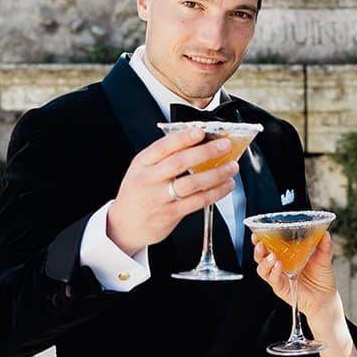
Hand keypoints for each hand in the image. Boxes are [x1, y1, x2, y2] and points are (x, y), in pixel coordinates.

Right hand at [107, 127, 238, 254]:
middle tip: (225, 146)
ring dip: (216, 174)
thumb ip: (163, 158)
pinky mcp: (170, 214)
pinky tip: (226, 186)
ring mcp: (159, 198)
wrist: (124, 226)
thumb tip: (197, 142)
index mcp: (141, 163)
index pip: (163, 146)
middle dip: (206, 152)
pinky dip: (215, 192)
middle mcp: (148, 179)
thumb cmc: (138, 193)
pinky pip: (197, 201)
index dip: (183, 138)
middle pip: (180, 162)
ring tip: (232, 167)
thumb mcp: (141, 170)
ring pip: (192, 183)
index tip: (201, 131)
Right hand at [252, 231, 343, 335]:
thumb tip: (325, 233)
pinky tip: (278, 265)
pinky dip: (274, 272)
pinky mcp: (281, 287)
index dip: (261, 237)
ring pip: (262, 269)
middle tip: (261, 243)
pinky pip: (273, 280)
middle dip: (258, 248)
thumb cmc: (321, 276)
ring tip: (272, 255)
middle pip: (260, 256)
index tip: (259, 230)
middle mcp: (279, 265)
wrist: (326, 297)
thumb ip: (324, 245)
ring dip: (264, 261)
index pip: (268, 244)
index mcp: (285, 254)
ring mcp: (279, 277)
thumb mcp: (323, 257)